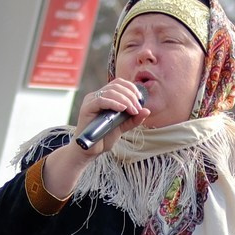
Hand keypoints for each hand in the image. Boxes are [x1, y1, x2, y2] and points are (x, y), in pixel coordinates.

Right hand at [38, 79, 150, 200]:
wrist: (90, 151)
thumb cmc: (103, 138)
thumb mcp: (122, 127)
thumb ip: (133, 119)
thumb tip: (147, 110)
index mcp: (104, 97)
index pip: (119, 83)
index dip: (131, 88)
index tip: (140, 101)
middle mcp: (96, 96)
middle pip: (116, 86)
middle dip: (130, 96)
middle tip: (137, 108)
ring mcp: (91, 101)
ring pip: (110, 91)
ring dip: (125, 100)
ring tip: (133, 111)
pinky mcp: (87, 108)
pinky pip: (101, 100)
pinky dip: (114, 103)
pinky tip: (123, 109)